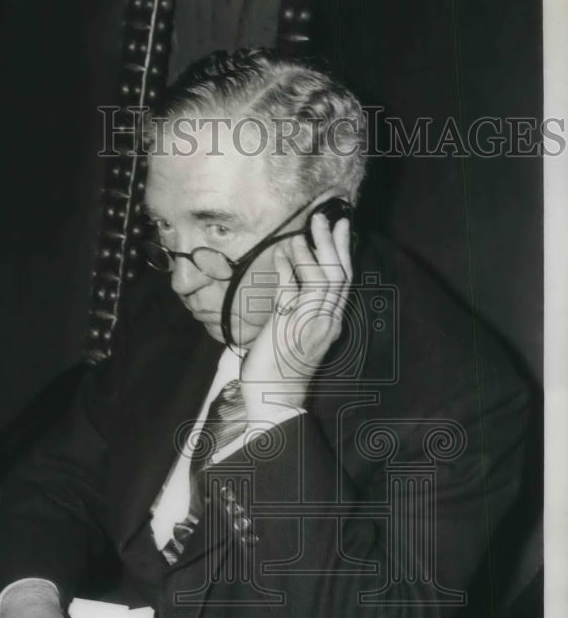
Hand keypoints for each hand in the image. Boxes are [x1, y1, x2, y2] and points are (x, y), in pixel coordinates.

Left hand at [240, 209, 352, 414]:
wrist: (273, 399)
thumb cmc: (280, 370)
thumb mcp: (295, 334)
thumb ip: (298, 308)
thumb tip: (292, 277)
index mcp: (331, 324)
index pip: (344, 281)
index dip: (343, 252)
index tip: (341, 228)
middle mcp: (326, 322)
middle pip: (339, 274)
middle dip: (333, 243)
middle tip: (325, 218)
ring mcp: (309, 323)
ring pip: (323, 278)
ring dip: (311, 253)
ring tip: (300, 235)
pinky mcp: (289, 325)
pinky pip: (293, 289)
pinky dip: (288, 269)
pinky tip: (281, 255)